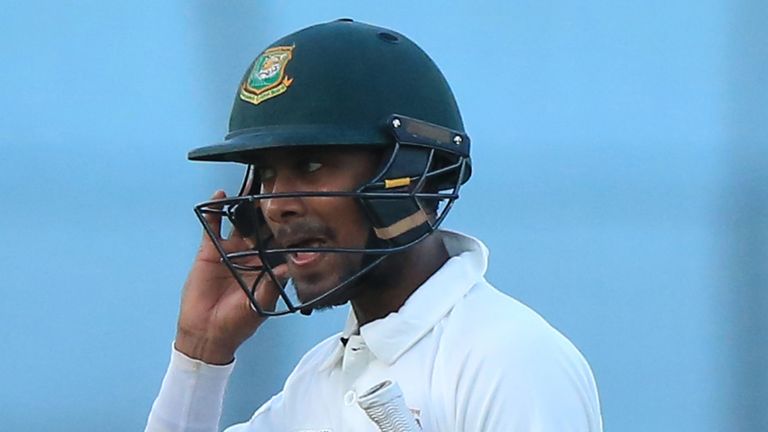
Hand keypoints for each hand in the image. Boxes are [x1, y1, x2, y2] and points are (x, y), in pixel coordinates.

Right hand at [174, 190, 285, 363]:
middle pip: (260, 229)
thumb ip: (272, 285)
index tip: (297, 213)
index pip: (279, 244)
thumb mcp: (259, 305)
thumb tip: (290, 266)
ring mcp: (229, 253)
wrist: (207, 333)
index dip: (287, 230)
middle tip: (276, 189)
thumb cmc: (237, 324)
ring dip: (243, 207)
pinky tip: (219, 196)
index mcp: (266, 269)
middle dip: (267, 212)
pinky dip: (214, 212)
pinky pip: (212, 228)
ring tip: (251, 186)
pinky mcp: (210, 252)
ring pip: (238, 224)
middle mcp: (250, 257)